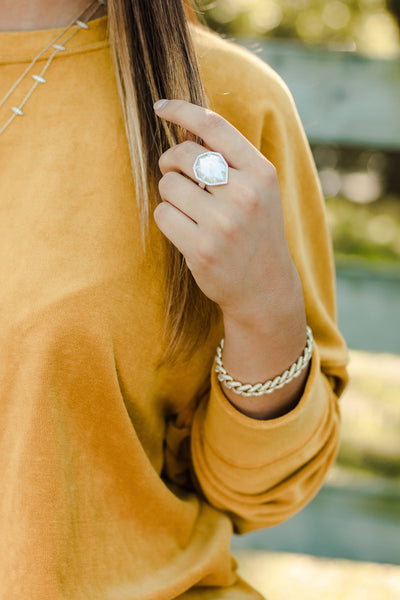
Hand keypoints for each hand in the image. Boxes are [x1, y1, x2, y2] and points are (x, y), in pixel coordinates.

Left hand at [153, 99, 301, 331]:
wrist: (264, 286)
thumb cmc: (255, 231)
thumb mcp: (257, 190)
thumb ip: (229, 160)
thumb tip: (186, 129)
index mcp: (262, 173)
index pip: (214, 126)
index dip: (181, 110)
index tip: (160, 106)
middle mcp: (244, 195)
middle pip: (183, 155)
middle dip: (171, 162)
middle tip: (176, 175)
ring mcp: (223, 224)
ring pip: (168, 185)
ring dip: (170, 195)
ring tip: (189, 210)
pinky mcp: (201, 249)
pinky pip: (163, 214)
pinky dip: (168, 218)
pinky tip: (186, 231)